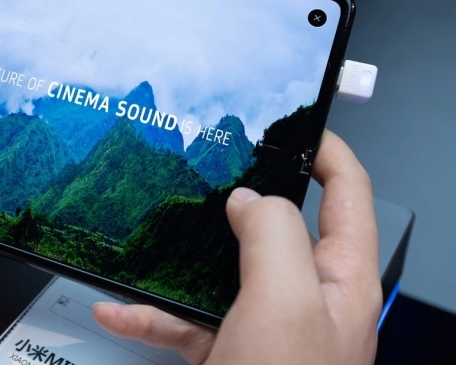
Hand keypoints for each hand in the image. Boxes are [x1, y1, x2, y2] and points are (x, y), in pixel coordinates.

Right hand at [93, 130, 380, 364]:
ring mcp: (264, 327)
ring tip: (147, 240)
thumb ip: (274, 235)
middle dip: (237, 197)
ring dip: (177, 260)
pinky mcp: (228, 353)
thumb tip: (251, 199)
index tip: (291, 124)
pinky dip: (151, 313)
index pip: (347, 193)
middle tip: (207, 167)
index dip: (324, 150)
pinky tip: (120, 309)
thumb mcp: (286, 302)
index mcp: (339, 279)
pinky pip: (186, 320)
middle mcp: (305, 299)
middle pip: (274, 226)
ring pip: (219, 272)